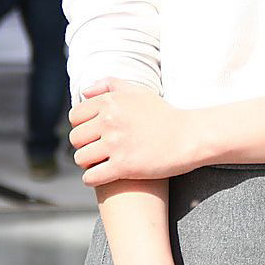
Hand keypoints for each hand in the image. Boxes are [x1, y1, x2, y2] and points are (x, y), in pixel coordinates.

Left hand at [69, 78, 197, 185]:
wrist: (188, 137)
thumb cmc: (163, 115)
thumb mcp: (139, 92)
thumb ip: (110, 85)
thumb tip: (84, 92)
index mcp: (111, 102)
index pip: (75, 116)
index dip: (82, 126)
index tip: (92, 133)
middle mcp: (110, 121)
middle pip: (75, 138)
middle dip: (84, 145)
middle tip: (96, 150)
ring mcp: (115, 144)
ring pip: (80, 158)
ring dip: (87, 163)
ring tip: (99, 163)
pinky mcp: (123, 166)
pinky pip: (91, 176)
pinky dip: (92, 179)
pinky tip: (102, 176)